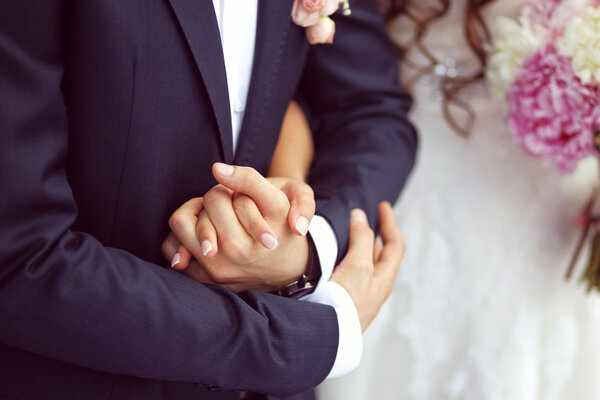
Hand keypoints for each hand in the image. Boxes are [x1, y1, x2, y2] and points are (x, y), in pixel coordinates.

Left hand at [164, 164, 314, 290]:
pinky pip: (173, 247)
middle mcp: (242, 252)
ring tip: (215, 218)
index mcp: (265, 230)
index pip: (232, 191)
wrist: (288, 265)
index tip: (230, 178)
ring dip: (196, 213)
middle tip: (234, 204)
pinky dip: (180, 235)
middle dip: (220, 195)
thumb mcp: (289, 194)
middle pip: (210, 200)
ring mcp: (222, 266)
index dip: (232, 179)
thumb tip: (216, 169)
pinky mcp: (206, 277)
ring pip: (183, 222)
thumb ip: (251, 179)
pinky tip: (200, 233)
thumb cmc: (284, 222)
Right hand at [330, 202, 404, 331]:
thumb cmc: (344, 303)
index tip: (382, 206)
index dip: (390, 223)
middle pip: (380, 255)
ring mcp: (359, 296)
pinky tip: (332, 258)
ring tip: (346, 233)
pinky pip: (349, 274)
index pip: (395, 245)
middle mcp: (374, 288)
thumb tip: (361, 216)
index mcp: (383, 279)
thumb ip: (361, 239)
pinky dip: (345, 259)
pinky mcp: (342, 301)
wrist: (324, 336)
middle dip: (374, 234)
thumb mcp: (358, 266)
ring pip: (363, 265)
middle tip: (363, 218)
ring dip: (358, 247)